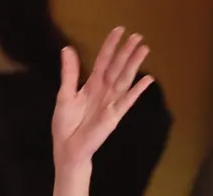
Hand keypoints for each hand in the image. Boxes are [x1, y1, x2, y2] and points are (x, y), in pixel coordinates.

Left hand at [52, 27, 153, 166]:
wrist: (68, 148)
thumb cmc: (65, 124)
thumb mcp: (65, 95)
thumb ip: (69, 73)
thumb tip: (67, 49)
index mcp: (91, 85)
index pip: (103, 62)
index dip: (110, 46)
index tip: (119, 30)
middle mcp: (103, 91)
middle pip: (117, 68)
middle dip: (126, 52)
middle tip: (137, 36)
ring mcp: (110, 102)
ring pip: (124, 79)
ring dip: (134, 65)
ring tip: (144, 49)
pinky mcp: (114, 116)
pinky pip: (127, 101)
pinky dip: (137, 90)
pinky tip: (148, 79)